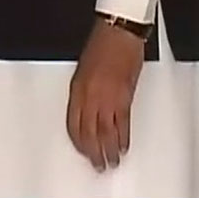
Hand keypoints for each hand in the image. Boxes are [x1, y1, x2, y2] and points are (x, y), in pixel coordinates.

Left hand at [66, 18, 145, 170]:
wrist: (118, 34)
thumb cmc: (101, 46)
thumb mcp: (83, 69)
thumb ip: (83, 92)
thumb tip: (86, 111)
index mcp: (77, 89)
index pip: (73, 124)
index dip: (77, 140)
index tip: (81, 150)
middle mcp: (91, 97)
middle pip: (89, 132)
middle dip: (93, 151)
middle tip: (97, 164)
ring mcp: (108, 99)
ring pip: (106, 133)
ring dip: (109, 150)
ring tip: (111, 162)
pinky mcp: (125, 98)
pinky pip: (122, 124)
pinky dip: (122, 138)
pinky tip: (122, 147)